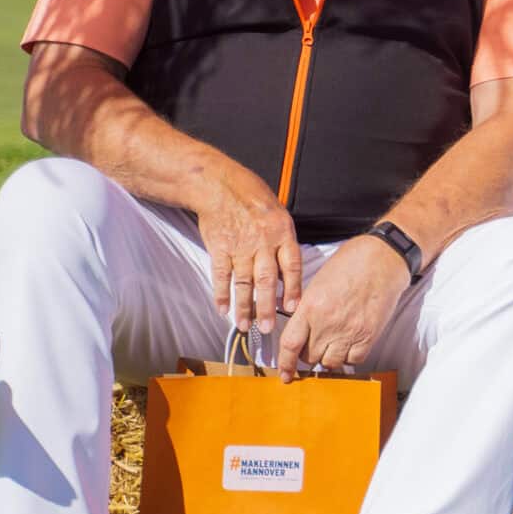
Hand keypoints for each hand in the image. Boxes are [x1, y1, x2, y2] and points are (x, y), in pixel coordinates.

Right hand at [198, 175, 303, 334]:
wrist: (219, 185)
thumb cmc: (252, 197)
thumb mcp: (278, 214)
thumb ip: (283, 241)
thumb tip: (288, 271)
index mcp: (282, 232)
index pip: (291, 266)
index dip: (292, 289)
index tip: (293, 308)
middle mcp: (263, 242)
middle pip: (267, 281)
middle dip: (268, 307)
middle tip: (267, 328)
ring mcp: (240, 246)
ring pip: (244, 283)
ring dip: (244, 307)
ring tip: (245, 326)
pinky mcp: (219, 248)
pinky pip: (221, 276)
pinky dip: (221, 294)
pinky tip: (222, 309)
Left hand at [275, 236, 409, 380]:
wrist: (383, 258)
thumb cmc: (352, 263)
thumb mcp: (318, 282)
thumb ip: (307, 308)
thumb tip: (299, 327)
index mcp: (311, 307)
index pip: (290, 344)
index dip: (285, 363)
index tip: (285, 373)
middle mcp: (328, 323)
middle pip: (310, 357)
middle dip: (309, 355)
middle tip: (315, 345)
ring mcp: (349, 331)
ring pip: (331, 362)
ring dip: (330, 357)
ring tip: (334, 344)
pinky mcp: (369, 335)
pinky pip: (354, 360)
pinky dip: (350, 356)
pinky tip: (351, 344)